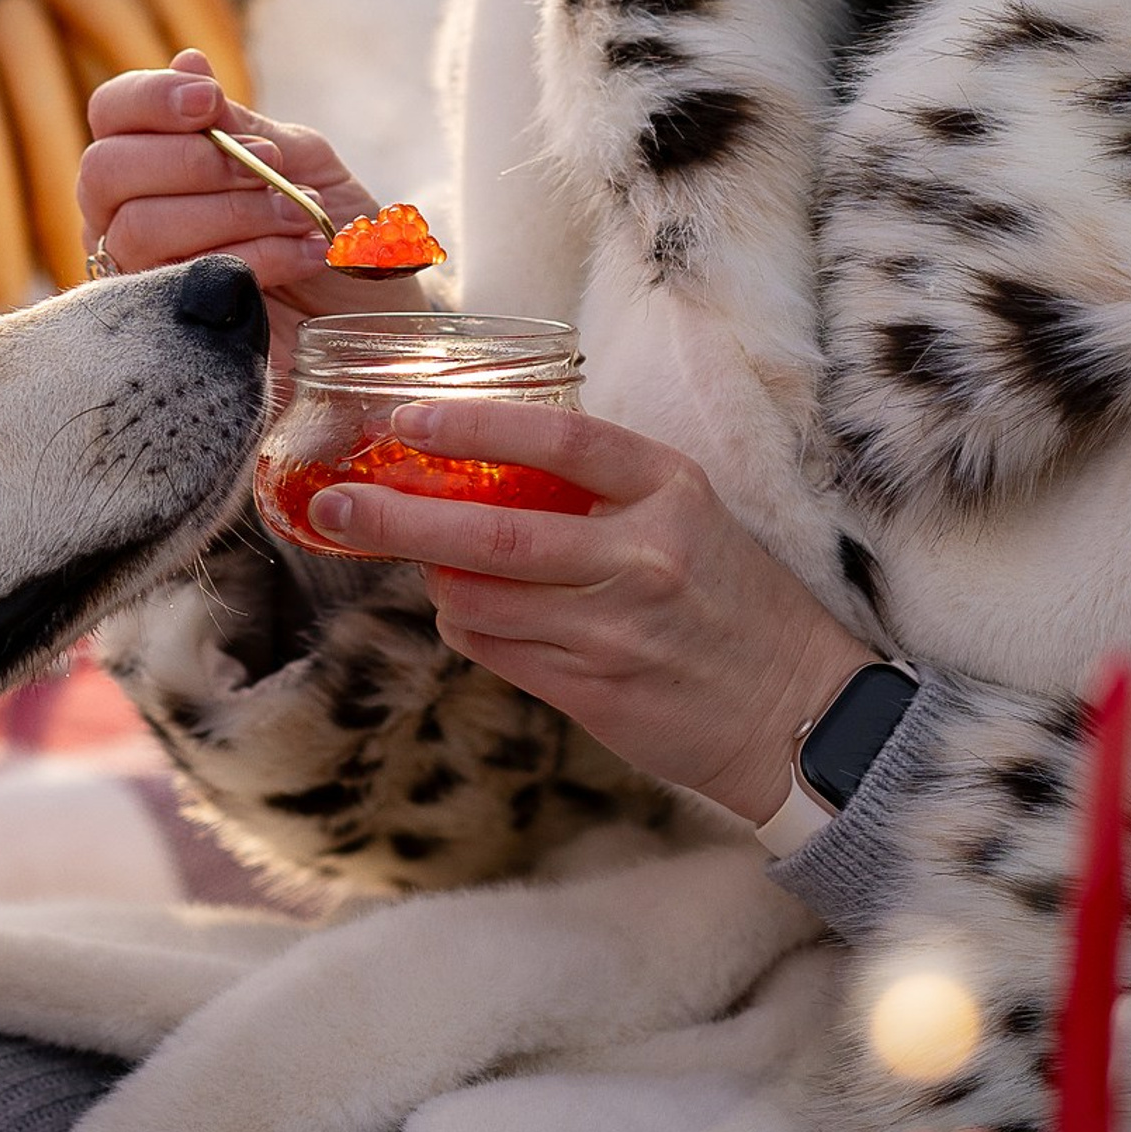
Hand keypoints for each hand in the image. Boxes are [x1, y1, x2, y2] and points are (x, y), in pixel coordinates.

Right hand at [77, 49, 425, 361]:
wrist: (373, 312)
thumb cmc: (332, 228)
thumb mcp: (300, 160)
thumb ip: (241, 125)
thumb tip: (187, 62)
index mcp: (154, 160)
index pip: (111, 112)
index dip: (149, 99)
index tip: (208, 102)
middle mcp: (124, 216)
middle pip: (104, 171)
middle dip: (193, 162)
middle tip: (270, 167)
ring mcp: (137, 277)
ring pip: (140, 228)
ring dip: (237, 212)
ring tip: (305, 216)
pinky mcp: (165, 329)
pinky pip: (182, 279)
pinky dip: (257, 255)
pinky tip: (306, 252)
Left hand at [302, 396, 874, 826]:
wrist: (795, 712)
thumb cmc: (735, 603)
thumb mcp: (691, 517)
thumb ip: (604, 493)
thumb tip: (485, 474)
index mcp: (671, 492)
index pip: (562, 439)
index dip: (476, 425)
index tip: (407, 419)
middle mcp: (641, 556)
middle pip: (493, 533)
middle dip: (399, 519)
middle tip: (335, 504)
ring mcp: (613, 630)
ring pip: (479, 600)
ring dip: (435, 582)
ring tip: (426, 564)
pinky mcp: (592, 691)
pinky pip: (495, 652)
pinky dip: (466, 627)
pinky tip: (471, 614)